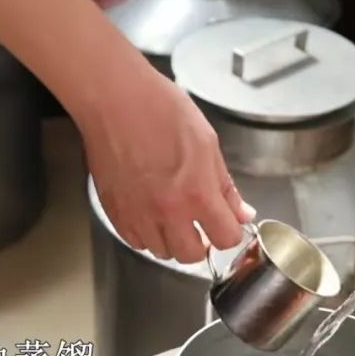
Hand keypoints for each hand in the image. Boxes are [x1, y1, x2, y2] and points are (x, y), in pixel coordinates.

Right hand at [78, 69, 255, 263]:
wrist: (115, 100)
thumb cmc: (160, 109)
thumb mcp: (207, 142)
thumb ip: (225, 185)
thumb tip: (241, 212)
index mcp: (196, 193)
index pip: (226, 238)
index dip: (230, 231)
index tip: (226, 222)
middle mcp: (166, 211)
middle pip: (191, 255)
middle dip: (201, 242)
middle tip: (199, 223)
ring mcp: (137, 214)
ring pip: (161, 252)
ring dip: (171, 239)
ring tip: (171, 214)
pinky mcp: (114, 210)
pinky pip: (134, 240)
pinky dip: (145, 234)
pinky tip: (149, 212)